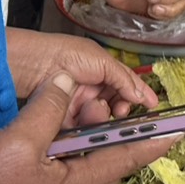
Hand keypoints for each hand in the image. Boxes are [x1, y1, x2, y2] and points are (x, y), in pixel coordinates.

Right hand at [0, 70, 174, 183]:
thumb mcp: (19, 140)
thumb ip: (49, 107)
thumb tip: (68, 80)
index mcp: (76, 183)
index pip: (127, 156)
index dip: (155, 138)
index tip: (181, 124)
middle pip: (111, 154)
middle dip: (126, 126)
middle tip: (136, 97)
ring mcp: (49, 183)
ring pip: (85, 150)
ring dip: (94, 125)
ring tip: (99, 97)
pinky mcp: (30, 176)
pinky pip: (62, 149)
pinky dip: (70, 129)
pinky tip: (63, 109)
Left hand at [5, 30, 157, 121]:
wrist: (33, 65)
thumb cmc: (62, 53)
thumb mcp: (100, 60)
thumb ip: (123, 78)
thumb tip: (142, 94)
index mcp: (100, 72)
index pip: (125, 87)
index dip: (138, 95)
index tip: (151, 106)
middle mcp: (90, 90)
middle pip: (114, 107)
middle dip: (120, 109)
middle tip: (122, 111)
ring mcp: (77, 106)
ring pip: (99, 120)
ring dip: (102, 116)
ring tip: (97, 109)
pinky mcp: (64, 121)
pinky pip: (82, 130)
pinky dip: (87, 128)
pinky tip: (86, 121)